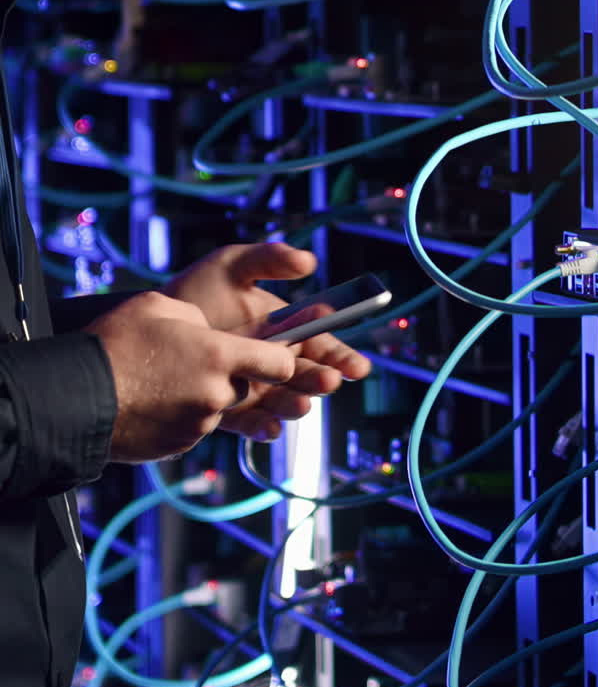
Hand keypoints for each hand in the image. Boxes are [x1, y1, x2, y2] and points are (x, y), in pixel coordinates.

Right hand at [85, 291, 294, 461]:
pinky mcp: (177, 446)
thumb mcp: (161, 306)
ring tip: (162, 381)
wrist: (75, 396)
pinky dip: (180, 416)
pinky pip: (191, 428)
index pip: (279, 363)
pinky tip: (153, 401)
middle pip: (244, 386)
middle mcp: (215, 395)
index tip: (277, 355)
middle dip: (228, 375)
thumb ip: (198, 317)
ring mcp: (197, 425)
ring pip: (215, 408)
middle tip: (192, 362)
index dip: (281, 358)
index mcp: (218, 356)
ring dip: (201, 396)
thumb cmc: (115, 345)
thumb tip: (208, 331)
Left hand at [166, 242, 371, 440]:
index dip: (341, 356)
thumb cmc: (195, 290)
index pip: (320, 345)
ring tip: (301, 404)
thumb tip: (309, 262)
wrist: (151, 324)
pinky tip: (269, 426)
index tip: (356, 367)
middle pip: (307, 376)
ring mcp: (252, 386)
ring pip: (284, 402)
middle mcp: (273, 361)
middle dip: (322, 380)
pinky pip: (249, 423)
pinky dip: (262, 427)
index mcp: (283, 330)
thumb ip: (270, 258)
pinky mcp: (227, 408)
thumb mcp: (232, 265)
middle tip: (329, 381)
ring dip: (296, 405)